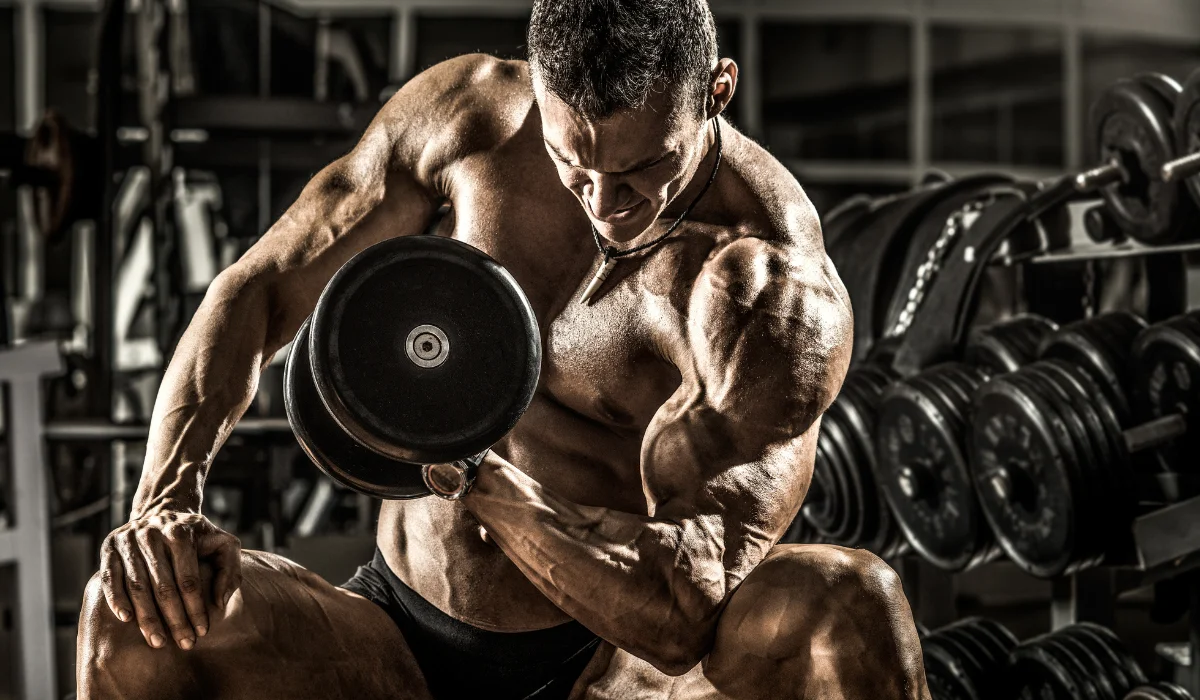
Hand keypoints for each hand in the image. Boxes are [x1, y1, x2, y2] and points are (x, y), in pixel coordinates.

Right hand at [99, 511, 241, 649]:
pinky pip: (109, 578)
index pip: (189, 579)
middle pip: (163, 586)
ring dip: (147, 618)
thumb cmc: (197, 536)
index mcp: (180, 532)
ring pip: (137, 586)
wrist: (163, 511)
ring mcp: (127, 540)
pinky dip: (116, 599)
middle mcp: (151, 534)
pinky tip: (127, 619)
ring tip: (158, 641)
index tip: (202, 631)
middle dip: (174, 619)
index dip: (196, 608)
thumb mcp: (223, 544)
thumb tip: (219, 601)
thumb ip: (231, 570)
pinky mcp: (109, 547)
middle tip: (184, 643)